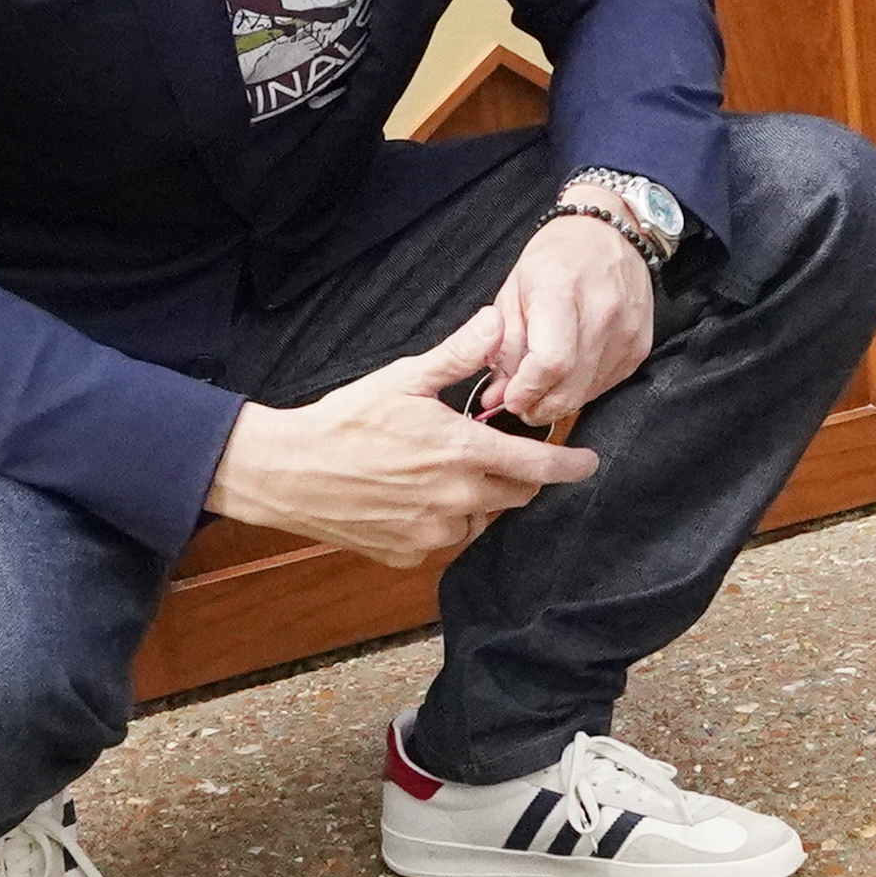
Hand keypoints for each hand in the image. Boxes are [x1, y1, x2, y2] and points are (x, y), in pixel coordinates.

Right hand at [202, 310, 595, 567]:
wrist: (287, 473)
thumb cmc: (345, 420)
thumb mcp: (404, 379)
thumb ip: (458, 355)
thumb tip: (499, 321)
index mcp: (463, 454)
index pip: (539, 466)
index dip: (570, 465)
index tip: (588, 462)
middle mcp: (457, 500)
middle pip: (517, 494)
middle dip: (518, 474)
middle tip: (495, 451)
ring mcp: (433, 534)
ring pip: (483, 520)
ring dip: (480, 498)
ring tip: (445, 472)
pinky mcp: (409, 555)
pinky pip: (447, 540)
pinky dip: (445, 521)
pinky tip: (417, 496)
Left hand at [487, 210, 655, 428]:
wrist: (608, 233)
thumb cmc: (555, 259)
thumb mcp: (513, 291)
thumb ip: (502, 346)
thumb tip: (497, 396)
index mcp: (562, 290)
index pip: (550, 362)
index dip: (527, 390)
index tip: (509, 399)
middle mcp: (602, 311)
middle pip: (571, 385)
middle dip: (540, 406)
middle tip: (521, 406)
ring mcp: (627, 330)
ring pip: (589, 391)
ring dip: (560, 402)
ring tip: (541, 390)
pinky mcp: (641, 345)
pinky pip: (607, 384)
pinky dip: (583, 390)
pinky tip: (569, 377)